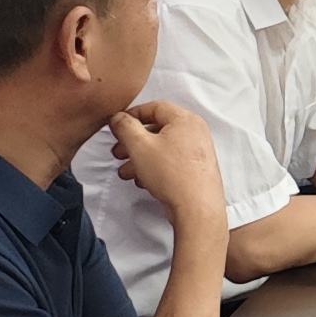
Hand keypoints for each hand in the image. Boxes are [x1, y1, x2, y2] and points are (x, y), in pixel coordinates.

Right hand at [106, 98, 224, 227]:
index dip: (132, 114)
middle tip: (118, 152)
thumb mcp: (139, 146)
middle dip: (133, 141)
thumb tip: (118, 117)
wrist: (196, 209)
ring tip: (125, 171)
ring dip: (140, 158)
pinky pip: (171, 162)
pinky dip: (154, 167)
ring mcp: (198, 152)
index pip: (155, 107)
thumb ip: (125, 127)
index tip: (117, 125)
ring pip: (162, 148)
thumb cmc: (172, 175)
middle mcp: (195, 133)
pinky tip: (141, 180)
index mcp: (185, 120)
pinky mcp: (197, 170)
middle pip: (157, 129)